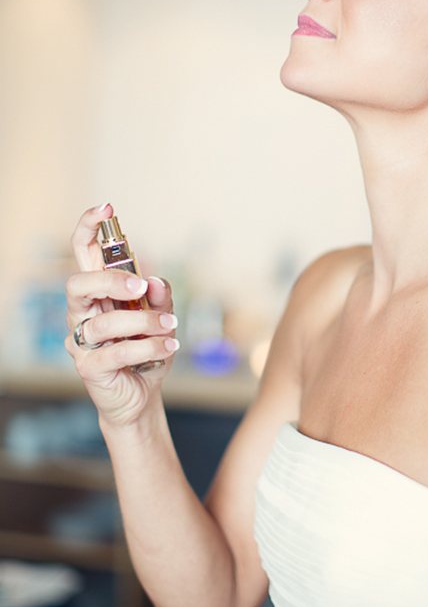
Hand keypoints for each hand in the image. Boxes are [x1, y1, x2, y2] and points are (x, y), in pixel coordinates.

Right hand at [65, 203, 178, 425]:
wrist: (142, 397)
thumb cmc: (147, 351)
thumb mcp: (163, 319)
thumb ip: (160, 297)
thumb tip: (153, 280)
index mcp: (99, 293)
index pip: (83, 253)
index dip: (88, 227)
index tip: (107, 208)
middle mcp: (83, 313)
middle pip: (78, 283)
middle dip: (110, 280)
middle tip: (141, 288)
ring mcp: (81, 340)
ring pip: (103, 321)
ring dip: (144, 322)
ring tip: (170, 328)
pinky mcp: (88, 367)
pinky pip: (117, 351)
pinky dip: (149, 347)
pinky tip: (168, 346)